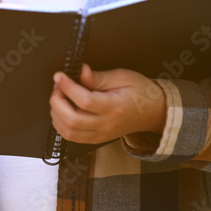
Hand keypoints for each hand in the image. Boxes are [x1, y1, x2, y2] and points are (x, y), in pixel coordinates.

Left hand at [49, 64, 165, 143]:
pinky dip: (61, 125)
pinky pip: (73, 138)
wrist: (154, 112)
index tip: (59, 76)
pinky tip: (62, 111)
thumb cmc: (141, 92)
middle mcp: (106, 124)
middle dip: (57, 101)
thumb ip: (99, 77)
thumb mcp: (123, 77)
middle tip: (57, 87)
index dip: (67, 87)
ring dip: (56, 114)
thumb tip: (81, 72)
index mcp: (114, 107)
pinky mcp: (97, 138)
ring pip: (69, 132)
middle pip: (72, 120)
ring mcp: (101, 134)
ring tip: (59, 97)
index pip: (84, 100)